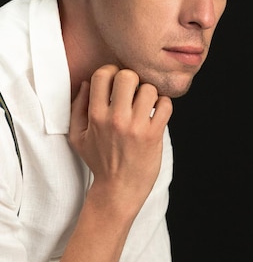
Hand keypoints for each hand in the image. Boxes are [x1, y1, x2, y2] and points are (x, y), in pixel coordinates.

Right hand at [69, 64, 172, 215]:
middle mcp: (115, 119)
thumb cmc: (99, 161)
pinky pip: (165, 105)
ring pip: (149, 89)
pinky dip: (164, 105)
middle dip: (132, 79)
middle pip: (127, 76)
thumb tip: (86, 83)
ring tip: (146, 104)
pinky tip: (157, 113)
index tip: (116, 82)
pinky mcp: (153, 135)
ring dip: (149, 93)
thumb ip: (78, 107)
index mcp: (95, 116)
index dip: (111, 72)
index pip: (103, 75)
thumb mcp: (77, 136)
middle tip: (133, 91)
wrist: (118, 189)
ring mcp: (136, 127)